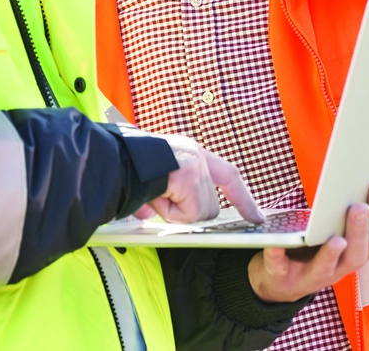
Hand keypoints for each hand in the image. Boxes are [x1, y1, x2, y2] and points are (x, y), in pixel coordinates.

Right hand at [134, 135, 263, 224]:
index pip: (228, 175)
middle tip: (161, 200)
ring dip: (174, 213)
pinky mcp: (189, 180)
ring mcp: (196, 168)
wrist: (112, 159)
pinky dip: (169, 213)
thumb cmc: (125, 167)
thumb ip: (158, 197)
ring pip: (198, 213)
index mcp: (191, 152)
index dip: (242, 197)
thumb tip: (146, 213)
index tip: (256, 216)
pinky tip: (155, 197)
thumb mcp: (150, 181)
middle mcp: (198, 156)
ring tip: (153, 195)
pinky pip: (187, 214)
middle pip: (210, 205)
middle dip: (188, 213)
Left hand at [247, 181, 368, 302]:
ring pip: (326, 268)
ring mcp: (311, 275)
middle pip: (357, 255)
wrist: (282, 280)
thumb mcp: (354, 245)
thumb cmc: (323, 253)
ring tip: (335, 238)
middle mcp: (339, 269)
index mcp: (358, 255)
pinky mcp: (282, 276)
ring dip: (332, 253)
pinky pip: (280, 268)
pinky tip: (276, 245)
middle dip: (359, 230)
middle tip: (359, 206)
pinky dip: (278, 256)